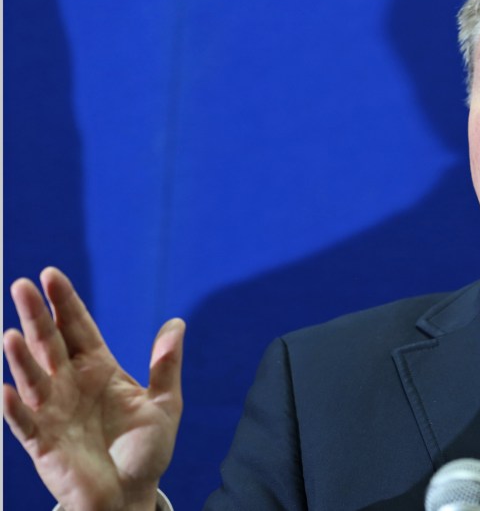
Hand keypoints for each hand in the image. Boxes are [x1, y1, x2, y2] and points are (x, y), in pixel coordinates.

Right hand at [3, 268, 184, 510]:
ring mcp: (54, 411)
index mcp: (100, 369)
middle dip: (37, 315)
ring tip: (13, 334)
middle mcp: (71, 384)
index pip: (78, 328)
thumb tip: (178, 324)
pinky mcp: (44, 443)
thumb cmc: (145, 450)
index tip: (51, 274)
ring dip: (22, 358)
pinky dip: (17, 408)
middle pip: (51, 343)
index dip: (65, 302)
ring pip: (34, 377)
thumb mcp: (165, 404)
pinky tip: (8, 390)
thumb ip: (166, 366)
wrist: (130, 495)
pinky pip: (26, 423)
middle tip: (21, 285)